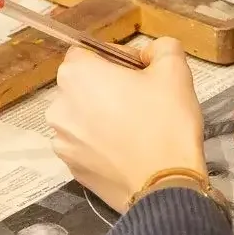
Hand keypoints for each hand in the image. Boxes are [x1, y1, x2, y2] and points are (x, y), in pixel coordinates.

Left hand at [49, 38, 206, 212]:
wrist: (165, 186)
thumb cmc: (166, 121)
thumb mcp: (175, 70)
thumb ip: (161, 48)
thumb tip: (150, 55)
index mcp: (77, 74)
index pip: (87, 51)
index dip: (113, 58)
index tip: (138, 73)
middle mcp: (59, 105)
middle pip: (81, 84)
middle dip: (106, 86)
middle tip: (141, 99)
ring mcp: (61, 140)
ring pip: (81, 115)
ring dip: (101, 115)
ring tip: (134, 128)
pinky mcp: (70, 168)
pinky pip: (84, 144)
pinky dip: (100, 142)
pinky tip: (126, 150)